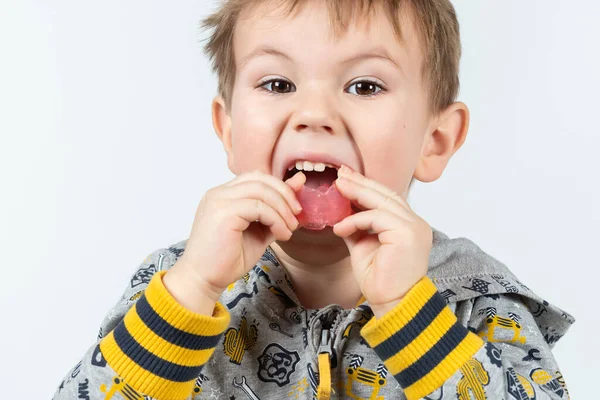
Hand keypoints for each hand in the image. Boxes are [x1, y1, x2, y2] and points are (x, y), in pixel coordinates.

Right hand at [165, 170, 305, 308]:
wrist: (203, 280)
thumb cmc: (227, 260)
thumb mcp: (259, 232)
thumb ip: (276, 211)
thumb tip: (298, 185)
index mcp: (224, 195)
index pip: (256, 178)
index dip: (280, 188)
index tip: (295, 207)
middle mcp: (219, 193)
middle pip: (260, 179)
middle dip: (285, 194)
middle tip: (297, 215)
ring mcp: (219, 200)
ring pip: (262, 190)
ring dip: (283, 209)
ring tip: (289, 229)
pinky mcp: (223, 212)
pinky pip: (259, 207)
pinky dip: (276, 219)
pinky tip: (281, 235)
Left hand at [333, 165, 432, 317]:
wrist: (392, 304)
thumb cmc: (380, 279)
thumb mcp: (363, 245)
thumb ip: (357, 226)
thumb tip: (341, 211)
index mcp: (408, 225)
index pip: (387, 198)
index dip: (366, 186)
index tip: (346, 178)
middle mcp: (415, 223)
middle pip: (386, 194)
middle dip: (360, 183)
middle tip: (339, 175)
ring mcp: (414, 227)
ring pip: (382, 201)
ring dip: (356, 194)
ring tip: (336, 189)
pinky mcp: (407, 234)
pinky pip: (377, 217)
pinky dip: (356, 219)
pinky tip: (339, 227)